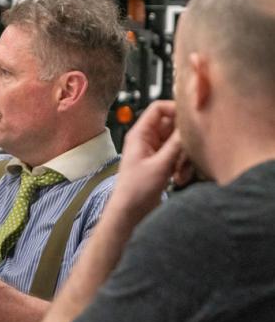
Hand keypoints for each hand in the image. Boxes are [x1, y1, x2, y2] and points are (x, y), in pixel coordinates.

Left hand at [116, 100, 182, 218]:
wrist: (130, 213)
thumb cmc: (135, 191)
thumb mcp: (160, 165)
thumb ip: (176, 144)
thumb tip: (191, 125)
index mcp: (140, 134)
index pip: (158, 108)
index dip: (176, 109)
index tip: (192, 118)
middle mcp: (148, 140)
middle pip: (173, 126)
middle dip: (183, 139)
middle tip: (188, 151)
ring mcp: (155, 151)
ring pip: (178, 142)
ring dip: (184, 156)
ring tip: (180, 171)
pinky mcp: (162, 163)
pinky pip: (178, 155)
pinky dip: (182, 165)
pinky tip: (178, 178)